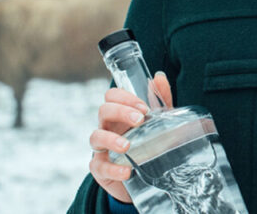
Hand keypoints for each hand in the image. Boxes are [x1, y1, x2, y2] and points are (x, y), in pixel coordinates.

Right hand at [88, 71, 172, 202]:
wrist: (148, 178)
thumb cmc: (151, 145)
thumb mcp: (161, 123)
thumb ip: (161, 101)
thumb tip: (159, 76)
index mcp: (120, 115)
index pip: (112, 96)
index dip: (124, 97)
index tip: (144, 108)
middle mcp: (108, 129)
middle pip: (103, 111)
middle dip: (120, 112)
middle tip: (140, 120)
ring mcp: (102, 149)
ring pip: (95, 137)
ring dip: (110, 139)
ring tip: (127, 146)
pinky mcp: (101, 170)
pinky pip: (99, 167)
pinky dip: (112, 169)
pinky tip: (127, 171)